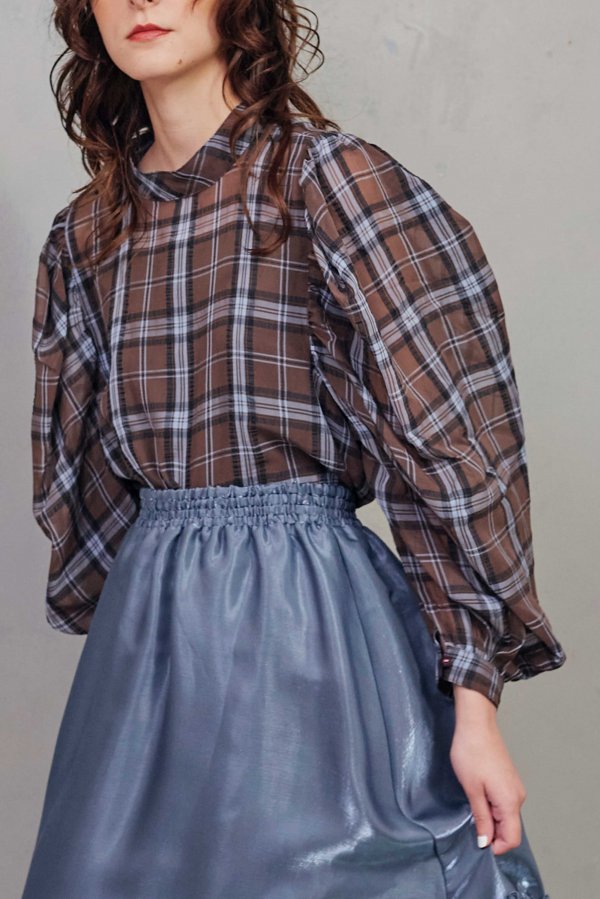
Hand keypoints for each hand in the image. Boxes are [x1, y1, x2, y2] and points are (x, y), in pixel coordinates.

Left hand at [449, 685, 526, 854]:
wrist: (476, 724)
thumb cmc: (471, 753)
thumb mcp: (472, 789)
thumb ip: (482, 818)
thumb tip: (486, 842)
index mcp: (510, 801)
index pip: (512, 838)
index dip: (496, 846)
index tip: (477, 841)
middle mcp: (518, 796)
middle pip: (510, 828)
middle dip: (492, 833)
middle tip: (470, 824)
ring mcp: (514, 787)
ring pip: (506, 816)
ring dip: (491, 820)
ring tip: (472, 807)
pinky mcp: (508, 780)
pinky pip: (504, 803)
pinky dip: (493, 808)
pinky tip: (478, 798)